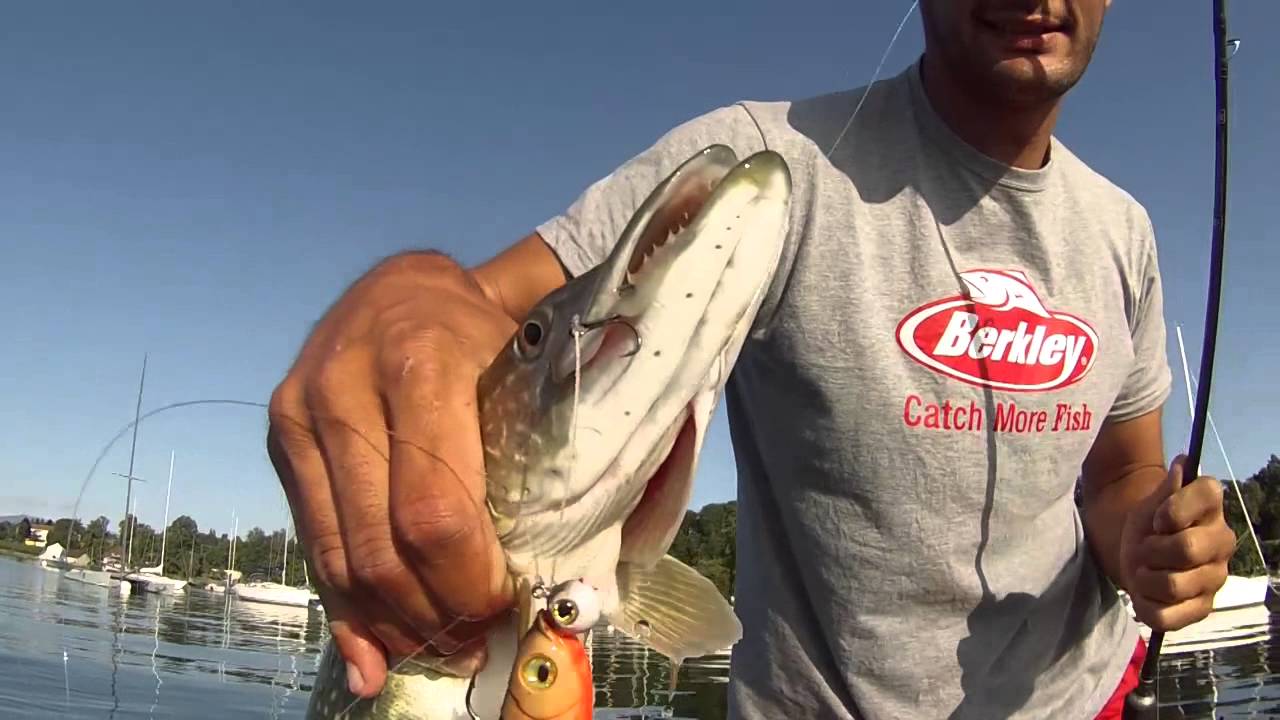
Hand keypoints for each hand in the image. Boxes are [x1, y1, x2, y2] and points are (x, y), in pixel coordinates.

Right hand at [266, 251, 515, 696]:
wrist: (403, 288)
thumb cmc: (481, 334)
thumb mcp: (518, 374)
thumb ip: (526, 457)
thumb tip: (547, 569)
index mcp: (418, 364)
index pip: (435, 508)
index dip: (467, 576)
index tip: (501, 606)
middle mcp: (344, 386)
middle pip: (382, 542)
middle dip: (432, 610)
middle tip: (474, 640)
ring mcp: (300, 411)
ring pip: (341, 553)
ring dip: (391, 621)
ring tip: (439, 649)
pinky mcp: (279, 436)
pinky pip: (313, 542)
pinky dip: (344, 610)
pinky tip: (371, 658)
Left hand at [1119, 454, 1236, 631]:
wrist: (1137, 550)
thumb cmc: (1148, 523)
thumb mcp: (1150, 501)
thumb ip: (1167, 486)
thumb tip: (1185, 463)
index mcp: (1212, 507)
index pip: (1205, 496)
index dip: (1172, 510)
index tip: (1156, 520)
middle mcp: (1223, 541)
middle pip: (1185, 548)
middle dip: (1151, 549)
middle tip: (1143, 548)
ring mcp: (1215, 578)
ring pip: (1173, 585)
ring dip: (1144, 578)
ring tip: (1143, 569)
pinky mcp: (1201, 608)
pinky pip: (1167, 617)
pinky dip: (1147, 606)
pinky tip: (1146, 594)